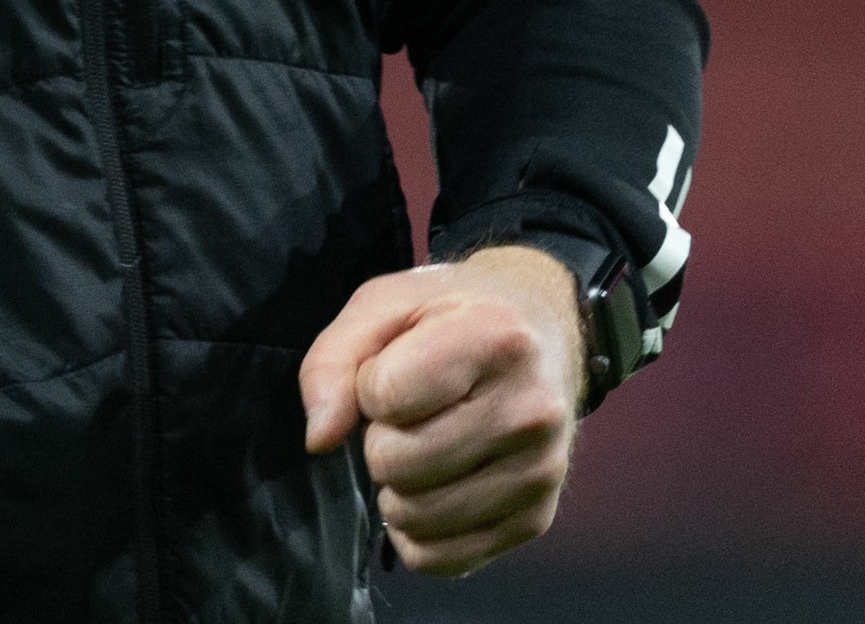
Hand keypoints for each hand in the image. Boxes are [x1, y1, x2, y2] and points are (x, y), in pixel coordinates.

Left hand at [298, 247, 582, 575]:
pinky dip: (418, 531)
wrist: (545, 335)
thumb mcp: (384, 305)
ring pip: (414, 518)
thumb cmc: (454, 316)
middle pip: (395, 463)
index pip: (384, 396)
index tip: (399, 367)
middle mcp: (530, 410)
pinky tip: (438, 486)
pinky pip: (439, 559)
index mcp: (496, 339)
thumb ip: (333, 361)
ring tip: (427, 445)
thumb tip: (320, 440)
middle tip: (413, 413)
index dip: (369, 384)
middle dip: (382, 438)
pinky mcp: (536, 520)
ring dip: (398, 486)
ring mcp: (540, 472)